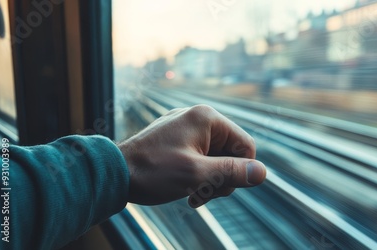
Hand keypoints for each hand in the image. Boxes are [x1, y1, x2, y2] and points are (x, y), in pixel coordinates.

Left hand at [118, 104, 266, 207]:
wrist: (114, 173)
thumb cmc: (153, 171)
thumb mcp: (197, 175)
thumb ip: (232, 173)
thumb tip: (262, 173)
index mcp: (207, 118)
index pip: (245, 146)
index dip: (241, 172)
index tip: (222, 189)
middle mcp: (199, 117)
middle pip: (232, 152)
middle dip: (222, 178)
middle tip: (204, 195)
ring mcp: (187, 127)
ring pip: (217, 157)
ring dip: (211, 180)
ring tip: (194, 196)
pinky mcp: (178, 138)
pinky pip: (202, 156)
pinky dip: (200, 175)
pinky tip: (188, 190)